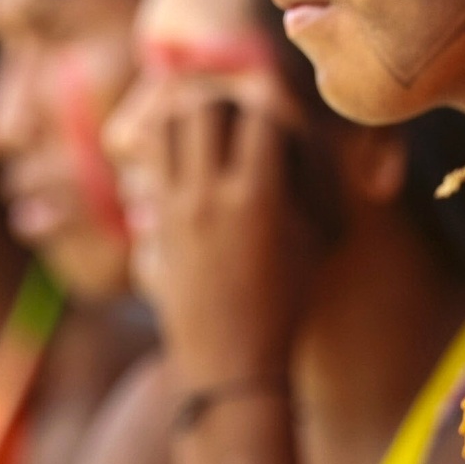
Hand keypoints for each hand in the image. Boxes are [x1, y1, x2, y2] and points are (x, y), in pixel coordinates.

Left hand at [151, 94, 309, 392]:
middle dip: (229, 100)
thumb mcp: (313, 241)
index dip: (277, 107)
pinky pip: (151, 156)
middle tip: (242, 118)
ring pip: (169, 123)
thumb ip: (311, 181)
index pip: (262, 114)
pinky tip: (189, 157)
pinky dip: (168, 142)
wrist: (231, 362)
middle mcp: (210, 196)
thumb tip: (312, 131)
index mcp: (258, 200)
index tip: (284, 121)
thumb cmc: (286, 302)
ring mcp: (177, 207)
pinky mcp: (157, 220)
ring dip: (191, 114)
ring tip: (212, 130)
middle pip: (206, 106)